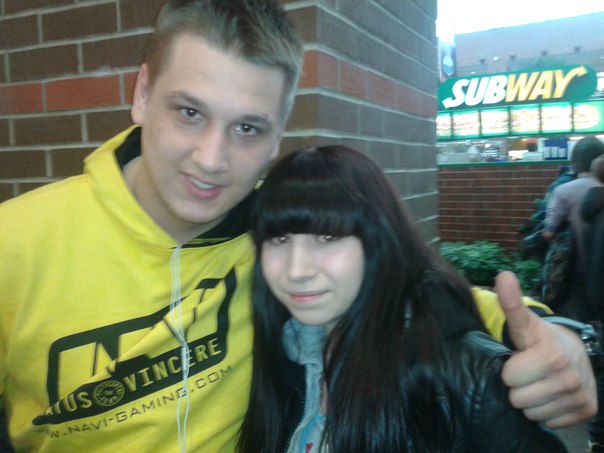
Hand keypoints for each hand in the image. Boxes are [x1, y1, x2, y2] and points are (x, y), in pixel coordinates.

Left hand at [496, 271, 596, 427]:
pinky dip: (548, 410)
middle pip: (519, 400)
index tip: (520, 359)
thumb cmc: (542, 338)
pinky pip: (550, 422)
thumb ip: (511, 304)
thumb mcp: (525, 323)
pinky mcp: (586, 411)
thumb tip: (503, 275)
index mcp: (551, 356)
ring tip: (539, 382)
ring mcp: (580, 397)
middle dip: (519, 387)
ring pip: (533, 414)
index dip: (510, 369)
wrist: (575, 351)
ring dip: (532, 400)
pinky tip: (552, 394)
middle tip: (529, 373)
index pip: (509, 378)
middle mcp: (570, 379)